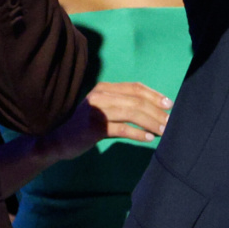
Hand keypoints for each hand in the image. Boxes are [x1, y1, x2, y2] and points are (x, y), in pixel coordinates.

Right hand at [41, 82, 172, 162]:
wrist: (58, 140)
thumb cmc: (85, 125)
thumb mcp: (103, 108)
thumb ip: (122, 105)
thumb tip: (154, 109)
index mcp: (105, 88)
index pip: (135, 87)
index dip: (154, 95)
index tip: (169, 104)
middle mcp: (101, 95)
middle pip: (136, 100)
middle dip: (156, 111)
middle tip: (171, 121)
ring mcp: (97, 110)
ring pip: (132, 113)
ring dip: (151, 122)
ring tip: (163, 130)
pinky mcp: (94, 127)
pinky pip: (121, 129)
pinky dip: (138, 134)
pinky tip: (149, 138)